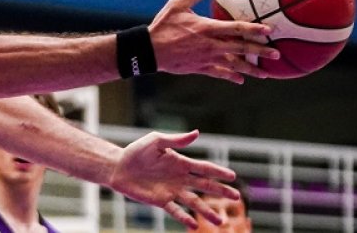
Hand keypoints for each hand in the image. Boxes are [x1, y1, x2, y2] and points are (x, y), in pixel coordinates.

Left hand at [108, 129, 240, 227]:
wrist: (119, 167)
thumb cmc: (137, 151)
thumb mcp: (156, 141)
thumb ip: (176, 140)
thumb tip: (197, 132)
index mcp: (181, 162)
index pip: (204, 168)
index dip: (218, 172)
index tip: (233, 176)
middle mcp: (180, 178)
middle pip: (205, 186)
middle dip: (220, 192)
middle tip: (237, 197)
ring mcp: (172, 191)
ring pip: (194, 202)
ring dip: (207, 211)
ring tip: (220, 221)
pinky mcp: (161, 201)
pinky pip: (176, 211)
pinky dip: (185, 218)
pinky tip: (195, 226)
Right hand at [149, 0, 279, 82]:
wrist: (150, 50)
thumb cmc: (163, 25)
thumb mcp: (177, 4)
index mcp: (207, 27)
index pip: (236, 28)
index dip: (254, 29)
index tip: (269, 30)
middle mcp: (211, 45)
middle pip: (241, 48)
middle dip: (260, 52)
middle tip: (277, 55)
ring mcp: (207, 58)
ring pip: (234, 65)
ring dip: (251, 69)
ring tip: (266, 74)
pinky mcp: (200, 68)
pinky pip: (219, 74)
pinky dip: (231, 77)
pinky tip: (241, 80)